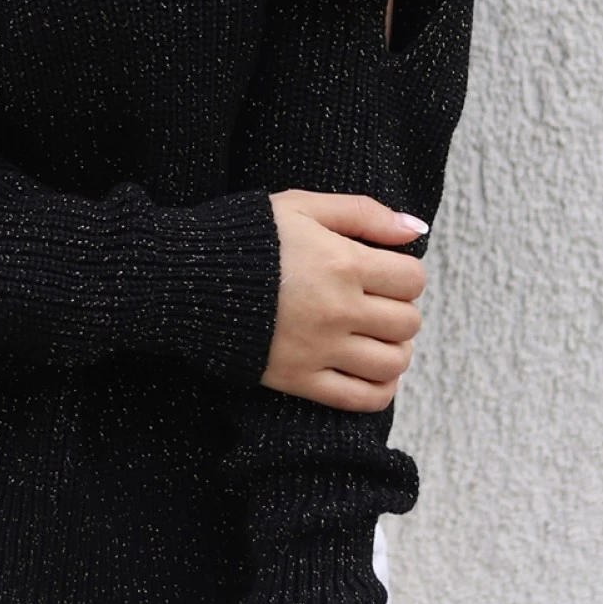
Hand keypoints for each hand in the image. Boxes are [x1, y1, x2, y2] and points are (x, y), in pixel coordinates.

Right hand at [262, 189, 427, 409]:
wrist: (186, 277)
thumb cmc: (246, 236)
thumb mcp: (301, 206)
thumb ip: (362, 212)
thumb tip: (415, 229)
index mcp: (343, 264)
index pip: (411, 280)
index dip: (404, 274)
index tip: (383, 272)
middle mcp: (339, 310)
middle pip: (407, 322)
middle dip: (399, 309)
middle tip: (375, 301)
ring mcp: (321, 349)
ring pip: (393, 363)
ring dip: (395, 349)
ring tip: (374, 335)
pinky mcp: (300, 379)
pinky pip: (362, 398)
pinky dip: (379, 388)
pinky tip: (369, 369)